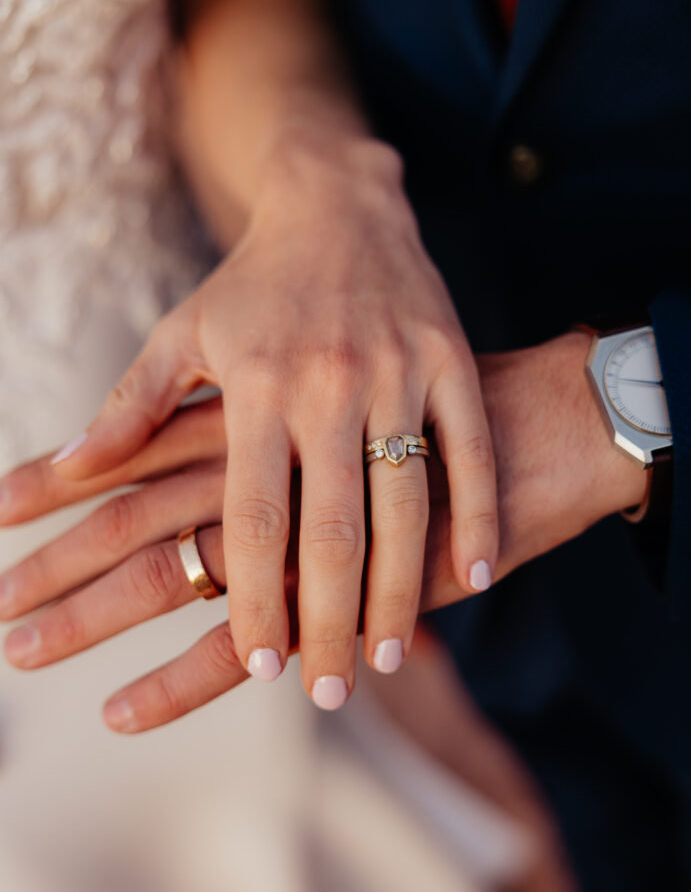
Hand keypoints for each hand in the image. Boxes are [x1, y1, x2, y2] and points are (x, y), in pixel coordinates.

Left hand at [0, 332, 644, 731]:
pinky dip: (472, 515)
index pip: (251, 515)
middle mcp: (325, 384)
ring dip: (400, 587)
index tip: (258, 662)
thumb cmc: (255, 284)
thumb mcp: (181, 334)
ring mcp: (395, 372)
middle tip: (326, 689)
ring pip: (402, 502)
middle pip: (329, 527)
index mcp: (253, 386)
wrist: (343, 202)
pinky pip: (464, 450)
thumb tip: (66, 470)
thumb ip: (128, 407)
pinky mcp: (449, 361)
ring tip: (387, 655)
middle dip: (329, 619)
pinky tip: (474, 578)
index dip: (253, 595)